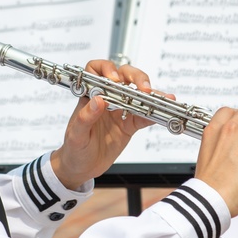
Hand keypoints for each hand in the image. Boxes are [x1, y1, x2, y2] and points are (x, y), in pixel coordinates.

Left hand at [50, 60, 158, 189]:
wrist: (81, 168)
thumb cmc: (74, 149)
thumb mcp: (76, 135)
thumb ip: (85, 118)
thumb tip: (98, 100)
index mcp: (90, 96)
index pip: (96, 70)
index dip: (106, 69)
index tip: (114, 80)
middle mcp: (107, 99)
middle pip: (123, 76)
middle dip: (136, 77)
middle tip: (143, 88)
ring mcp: (120, 110)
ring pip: (138, 93)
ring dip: (151, 94)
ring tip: (163, 97)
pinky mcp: (130, 125)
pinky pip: (144, 115)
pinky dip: (154, 113)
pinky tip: (162, 113)